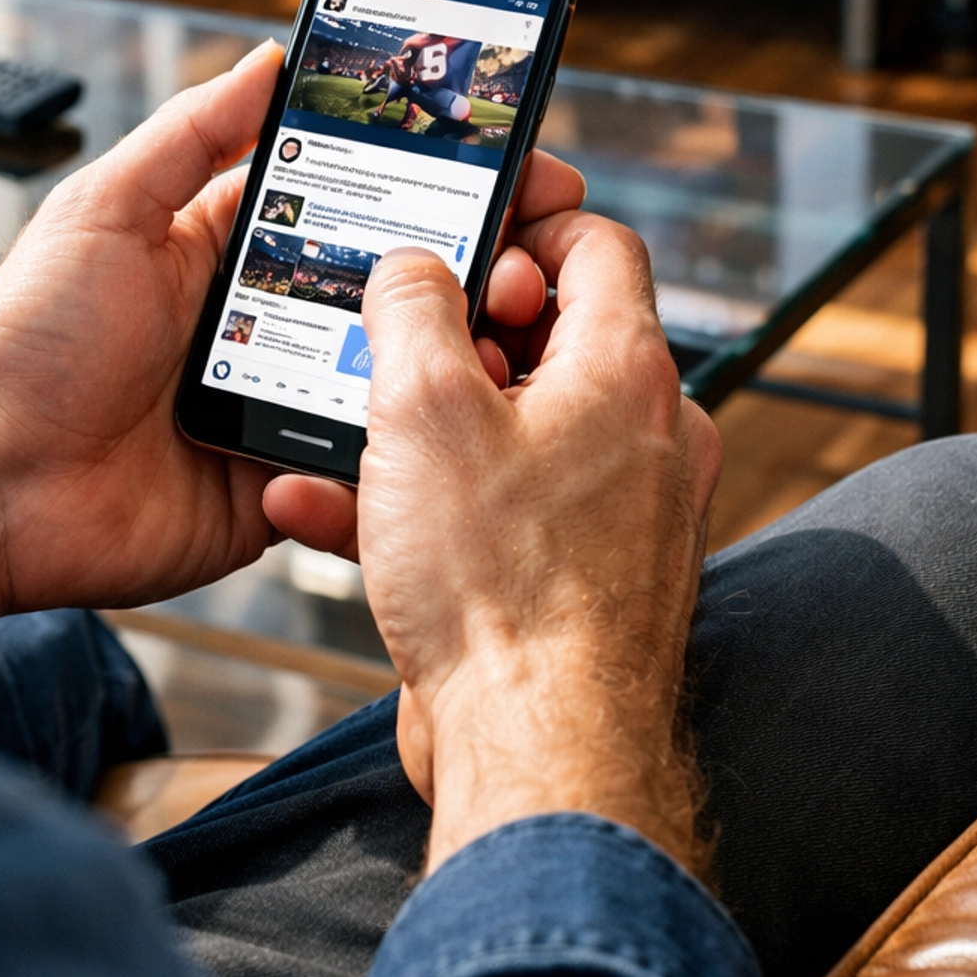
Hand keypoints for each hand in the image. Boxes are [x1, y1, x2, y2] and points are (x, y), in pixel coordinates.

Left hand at [0, 35, 586, 654]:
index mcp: (233, 251)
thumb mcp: (107, 210)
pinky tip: (451, 422)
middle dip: (472, 268)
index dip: (433, 182)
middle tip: (535, 253)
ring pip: (399, 376)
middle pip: (397, 288)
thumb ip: (190, 135)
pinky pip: (366, 467)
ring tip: (509, 332)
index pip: (357, 202)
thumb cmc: (31, 344)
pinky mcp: (285, 485)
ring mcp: (284, 406)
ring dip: (452, 356)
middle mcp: (272, 326)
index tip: (511, 157)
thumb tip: (270, 56)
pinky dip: (407, 449)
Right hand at [340, 218, 722, 873]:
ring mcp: (620, 515)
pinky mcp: (580, 583)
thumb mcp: (423, 409)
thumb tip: (411, 267)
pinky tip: (331, 514)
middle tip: (391, 342)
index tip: (461, 232)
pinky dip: (427, 504)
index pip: (597, 245)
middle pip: (550, 338)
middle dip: (455, 336)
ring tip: (341, 431)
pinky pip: (500, 514)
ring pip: (512, 433)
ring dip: (421, 427)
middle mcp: (646, 437)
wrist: (537, 754)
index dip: (526, 222)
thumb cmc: (500, 585)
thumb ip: (413, 310)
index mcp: (628, 372)